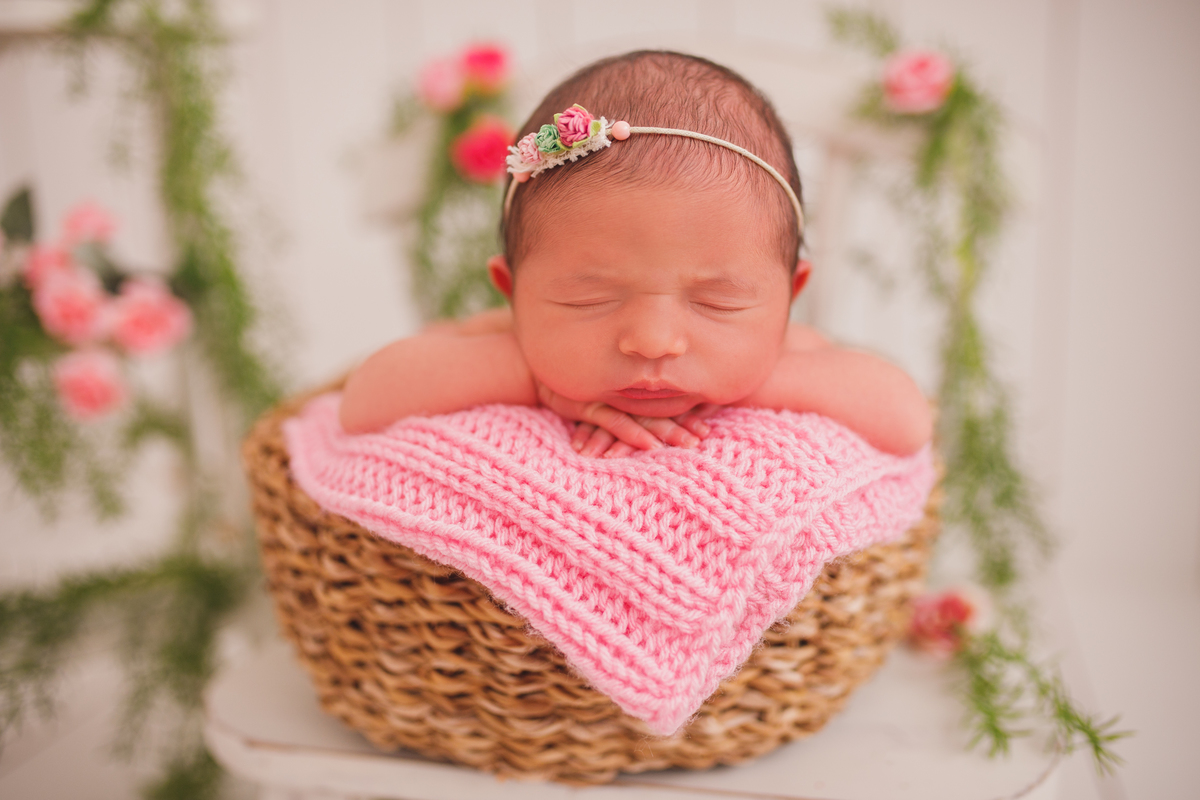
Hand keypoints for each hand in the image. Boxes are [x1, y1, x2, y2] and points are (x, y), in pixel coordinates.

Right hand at [536, 382, 720, 457]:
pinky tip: (646, 446)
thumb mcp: (602, 397)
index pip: (665, 405)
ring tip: (682, 447)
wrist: (537, 371)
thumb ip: (624, 407)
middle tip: (699, 442)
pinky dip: (629, 435)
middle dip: (679, 428)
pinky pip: (611, 421)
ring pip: (639, 417)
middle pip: (658, 412)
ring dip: (659, 433)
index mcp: (630, 393)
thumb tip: (653, 429)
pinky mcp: (589, 403)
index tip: (706, 430)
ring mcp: (607, 398)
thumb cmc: (574, 387)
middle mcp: (622, 394)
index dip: (686, 417)